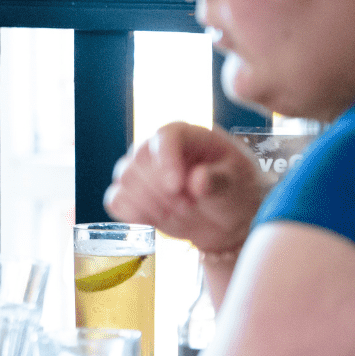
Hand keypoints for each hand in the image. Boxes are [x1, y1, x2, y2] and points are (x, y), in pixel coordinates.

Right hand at [104, 123, 262, 253]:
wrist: (227, 220)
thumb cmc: (236, 192)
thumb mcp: (238, 184)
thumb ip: (220, 181)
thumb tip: (198, 179)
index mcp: (188, 135)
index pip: (165, 136)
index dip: (165, 160)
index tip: (176, 187)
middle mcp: (158, 147)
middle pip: (138, 162)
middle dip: (162, 192)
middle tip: (190, 207)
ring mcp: (141, 170)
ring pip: (125, 180)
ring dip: (151, 204)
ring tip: (181, 213)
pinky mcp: (131, 194)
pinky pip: (116, 200)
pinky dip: (133, 213)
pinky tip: (156, 219)